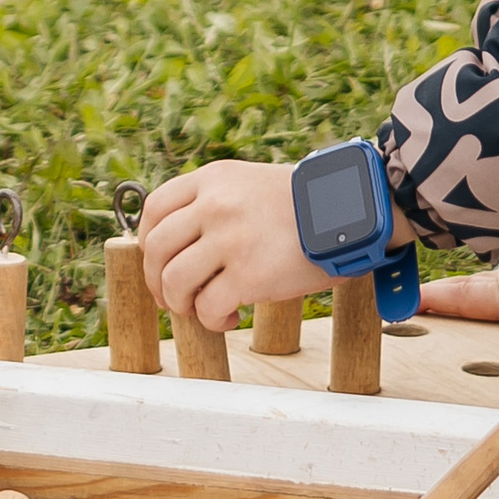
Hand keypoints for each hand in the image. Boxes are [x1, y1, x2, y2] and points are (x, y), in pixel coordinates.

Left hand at [138, 160, 336, 332]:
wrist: (351, 213)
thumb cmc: (303, 206)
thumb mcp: (250, 185)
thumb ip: (213, 203)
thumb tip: (176, 246)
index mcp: (214, 179)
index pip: (155, 208)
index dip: (147, 241)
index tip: (158, 260)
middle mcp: (216, 205)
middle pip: (157, 248)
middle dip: (157, 280)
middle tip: (172, 296)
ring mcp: (231, 239)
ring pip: (174, 281)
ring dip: (180, 304)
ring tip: (201, 308)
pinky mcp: (250, 275)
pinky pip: (207, 307)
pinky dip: (211, 320)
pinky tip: (229, 316)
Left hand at [419, 223, 498, 345]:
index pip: (474, 304)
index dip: (443, 304)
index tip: (413, 304)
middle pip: (469, 305)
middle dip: (438, 306)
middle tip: (401, 304)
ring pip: (473, 297)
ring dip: (447, 297)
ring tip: (415, 297)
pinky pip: (482, 287)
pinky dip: (462, 288)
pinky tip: (444, 288)